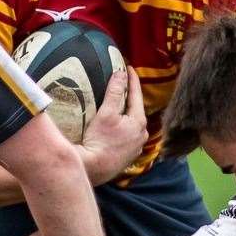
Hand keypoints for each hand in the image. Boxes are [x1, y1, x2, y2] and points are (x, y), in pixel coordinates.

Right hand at [77, 67, 145, 183]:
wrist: (93, 168)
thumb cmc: (99, 140)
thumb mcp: (106, 113)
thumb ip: (115, 92)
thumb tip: (121, 73)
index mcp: (139, 122)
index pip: (137, 95)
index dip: (132, 80)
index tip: (128, 67)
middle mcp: (142, 136)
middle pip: (135, 111)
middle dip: (129, 98)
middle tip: (122, 86)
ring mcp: (136, 148)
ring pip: (132, 125)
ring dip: (125, 115)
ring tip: (117, 107)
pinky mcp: (127, 157)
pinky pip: (127, 137)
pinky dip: (122, 129)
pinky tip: (114, 129)